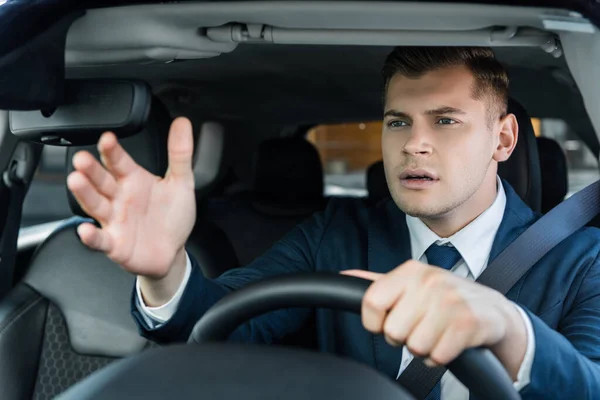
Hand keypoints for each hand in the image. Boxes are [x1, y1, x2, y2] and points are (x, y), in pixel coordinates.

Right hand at [67, 117, 195, 303]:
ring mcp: (115, 220)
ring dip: (85, 194)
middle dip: (91, 170)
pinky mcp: (115, 244)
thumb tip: (183, 123)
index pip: (119, 161)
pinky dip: (92, 236)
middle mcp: (119, 198)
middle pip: (101, 180)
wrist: (173, 252)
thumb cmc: (172, 217)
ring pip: (95, 205)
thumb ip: (180, 154)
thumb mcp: (182, 183)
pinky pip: (100, 240)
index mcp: (134, 180)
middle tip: (82, 158)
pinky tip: (86, 230)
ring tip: (76, 181)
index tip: (108, 138)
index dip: (112, 150)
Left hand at [342, 261, 526, 379]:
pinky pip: (436, 356)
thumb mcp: (410, 285)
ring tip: (437, 334)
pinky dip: (441, 357)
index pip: (371, 302)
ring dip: (424, 348)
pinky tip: (449, 342)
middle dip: (404, 338)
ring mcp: (450, 301)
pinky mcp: (468, 323)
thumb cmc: (444, 299)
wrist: (492, 310)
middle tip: (421, 327)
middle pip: (392, 331)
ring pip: (414, 346)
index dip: (376, 323)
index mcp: (410, 270)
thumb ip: (376, 283)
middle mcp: (429, 281)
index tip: (389, 322)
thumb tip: (343, 275)